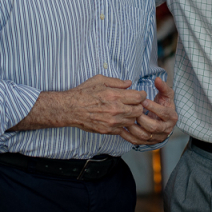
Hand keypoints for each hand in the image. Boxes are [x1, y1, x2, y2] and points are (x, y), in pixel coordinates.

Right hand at [11, 75, 146, 134]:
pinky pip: (123, 129)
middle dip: (138, 106)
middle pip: (139, 110)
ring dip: (131, 116)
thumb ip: (116, 82)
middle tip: (134, 103)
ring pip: (132, 121)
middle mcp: (115, 110)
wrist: (70, 109)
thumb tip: (129, 83)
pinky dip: (123, 124)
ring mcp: (112, 122)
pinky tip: (118, 118)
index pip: (138, 97)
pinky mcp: (107, 130)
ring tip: (125, 111)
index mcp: (114, 95)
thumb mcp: (99, 80)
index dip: (141, 95)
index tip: (139, 94)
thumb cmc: (83, 93)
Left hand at [120, 77, 177, 145]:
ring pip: (144, 136)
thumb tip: (157, 79)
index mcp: (172, 117)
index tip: (143, 101)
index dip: (154, 107)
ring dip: (133, 127)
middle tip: (133, 110)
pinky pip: (137, 141)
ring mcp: (157, 137)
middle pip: (154, 127)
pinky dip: (128, 136)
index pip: (164, 113)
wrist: (162, 119)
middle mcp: (166, 129)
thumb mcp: (165, 94)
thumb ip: (162, 87)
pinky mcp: (147, 142)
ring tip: (126, 118)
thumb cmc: (163, 104)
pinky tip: (121, 127)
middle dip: (142, 118)